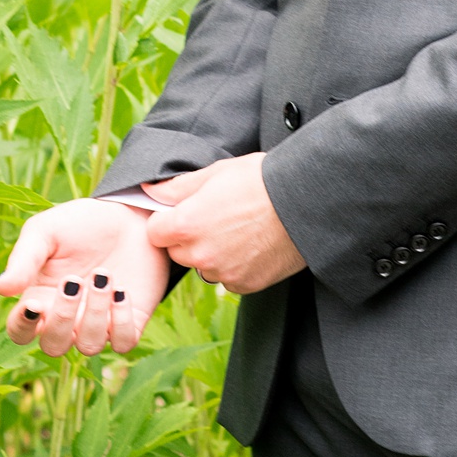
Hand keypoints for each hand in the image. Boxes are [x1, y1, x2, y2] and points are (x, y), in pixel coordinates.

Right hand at [0, 198, 169, 356]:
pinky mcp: (130, 322)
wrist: (128, 215)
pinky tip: (122, 290)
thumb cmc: (79, 224)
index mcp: (39, 300)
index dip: (22, 326)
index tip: (35, 303)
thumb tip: (2, 289)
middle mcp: (67, 319)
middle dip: (63, 317)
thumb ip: (24, 259)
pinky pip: (123, 342)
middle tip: (74, 280)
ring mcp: (99, 324)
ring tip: (103, 274)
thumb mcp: (46, 232)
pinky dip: (122, 321)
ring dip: (96, 314)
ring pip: (89, 346)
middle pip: (53, 346)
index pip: (20, 331)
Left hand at [141, 156, 305, 294]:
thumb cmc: (261, 180)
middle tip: (216, 218)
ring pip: (203, 266)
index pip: (155, 232)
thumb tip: (150, 190)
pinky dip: (234, 265)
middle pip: (177, 252)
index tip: (184, 212)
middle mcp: (200, 254)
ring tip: (238, 230)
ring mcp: (223, 272)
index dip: (167, 220)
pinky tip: (252, 245)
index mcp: (186, 224)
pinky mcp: (245, 284)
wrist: (306, 202)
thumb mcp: (216, 172)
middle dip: (188, 238)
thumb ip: (178, 187)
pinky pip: (227, 278)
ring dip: (211, 254)